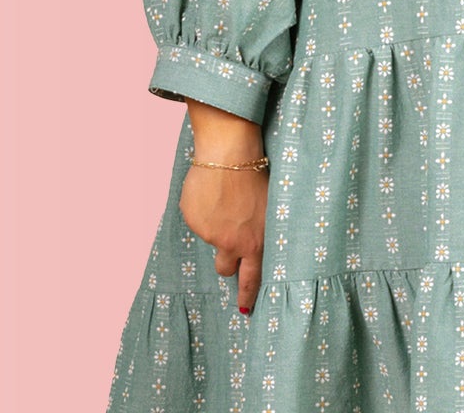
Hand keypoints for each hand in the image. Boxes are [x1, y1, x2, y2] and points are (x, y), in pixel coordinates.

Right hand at [180, 162, 267, 313]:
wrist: (229, 154)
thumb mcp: (270, 210)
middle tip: (230, 240)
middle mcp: (230, 243)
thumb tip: (254, 248)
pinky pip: (198, 221)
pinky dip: (203, 211)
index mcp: (255, 243)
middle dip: (227, 262)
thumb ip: (262, 234)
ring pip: (211, 238)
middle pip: (224, 268)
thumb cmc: (256, 176)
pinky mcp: (193, 219)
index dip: (246, 296)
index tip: (244, 309)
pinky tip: (212, 193)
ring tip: (225, 199)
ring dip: (216, 226)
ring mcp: (209, 233)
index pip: (251, 279)